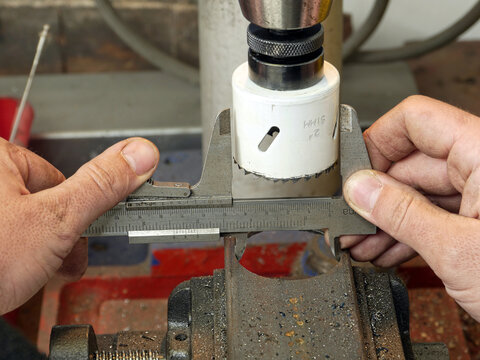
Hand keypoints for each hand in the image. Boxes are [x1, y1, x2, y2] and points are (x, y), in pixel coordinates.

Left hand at [0, 138, 158, 313]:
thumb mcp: (55, 221)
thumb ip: (101, 186)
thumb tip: (139, 154)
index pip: (57, 179)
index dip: (74, 215)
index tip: (81, 238)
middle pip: (36, 203)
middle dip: (52, 238)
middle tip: (56, 262)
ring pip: (16, 223)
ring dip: (31, 251)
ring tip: (24, 274)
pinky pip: (1, 236)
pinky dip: (7, 255)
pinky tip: (8, 273)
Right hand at [341, 95, 479, 320]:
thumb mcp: (458, 250)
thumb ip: (402, 214)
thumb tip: (361, 189)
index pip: (415, 120)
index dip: (378, 142)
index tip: (355, 174)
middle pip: (412, 164)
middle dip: (376, 197)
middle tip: (351, 224)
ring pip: (419, 193)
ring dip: (387, 221)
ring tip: (364, 245)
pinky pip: (435, 214)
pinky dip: (408, 233)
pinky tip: (387, 250)